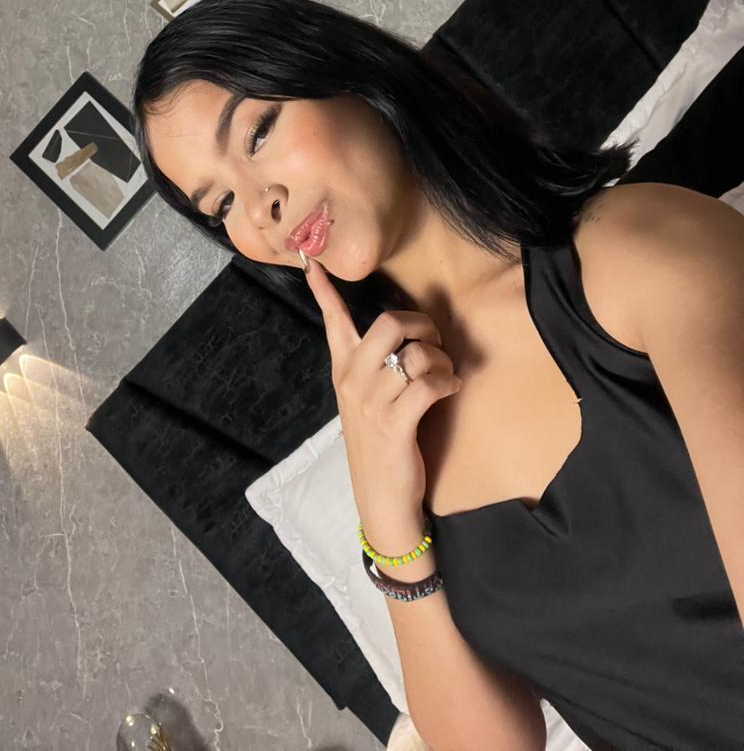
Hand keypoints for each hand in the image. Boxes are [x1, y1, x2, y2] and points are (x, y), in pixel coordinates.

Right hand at [303, 255, 462, 539]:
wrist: (382, 500)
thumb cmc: (380, 444)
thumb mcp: (366, 401)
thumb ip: (374, 366)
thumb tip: (400, 333)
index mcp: (343, 371)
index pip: (333, 322)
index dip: (325, 292)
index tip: (315, 265)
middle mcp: (352, 381)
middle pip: (389, 324)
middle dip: (423, 325)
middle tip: (435, 342)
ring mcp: (371, 403)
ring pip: (416, 355)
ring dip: (442, 361)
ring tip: (446, 377)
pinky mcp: (395, 424)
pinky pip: (428, 384)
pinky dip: (449, 382)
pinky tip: (451, 389)